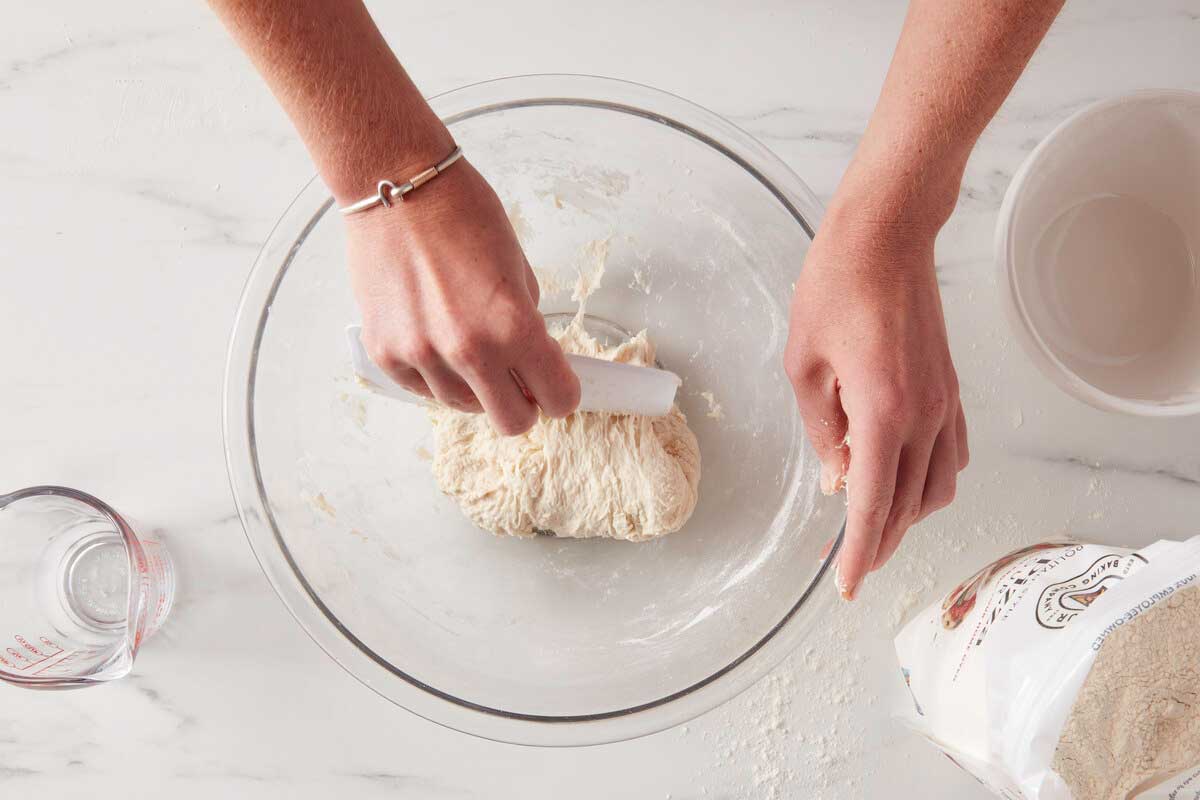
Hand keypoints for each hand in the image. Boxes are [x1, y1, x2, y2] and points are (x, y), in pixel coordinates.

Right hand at [346, 159, 580, 434]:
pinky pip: (421, 390)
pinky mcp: (385, 352)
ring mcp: (421, 355)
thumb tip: (531, 358)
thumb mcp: (517, 267)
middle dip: (523, 403)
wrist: (396, 185)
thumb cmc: (461, 212)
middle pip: (513, 422)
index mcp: (512, 326)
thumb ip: (526, 321)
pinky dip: (435, 376)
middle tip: (520, 379)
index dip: (562, 392)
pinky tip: (437, 341)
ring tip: (468, 344)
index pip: (558, 398)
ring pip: (464, 407)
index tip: (557, 384)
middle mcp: (467, 350)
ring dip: (475, 387)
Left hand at [785, 204, 968, 599]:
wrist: (886, 239)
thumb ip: (823, 430)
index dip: (860, 553)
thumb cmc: (834, 290)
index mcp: (883, 413)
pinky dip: (928, 483)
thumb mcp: (804, 365)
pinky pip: (951, 455)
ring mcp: (945, 403)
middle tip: (852, 568)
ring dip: (906, 517)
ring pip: (936, 488)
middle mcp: (925, 416)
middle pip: (907, 506)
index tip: (848, 588)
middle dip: (879, 543)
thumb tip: (839, 479)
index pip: (872, 504)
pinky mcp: (952, 389)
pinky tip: (904, 483)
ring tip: (873, 529)